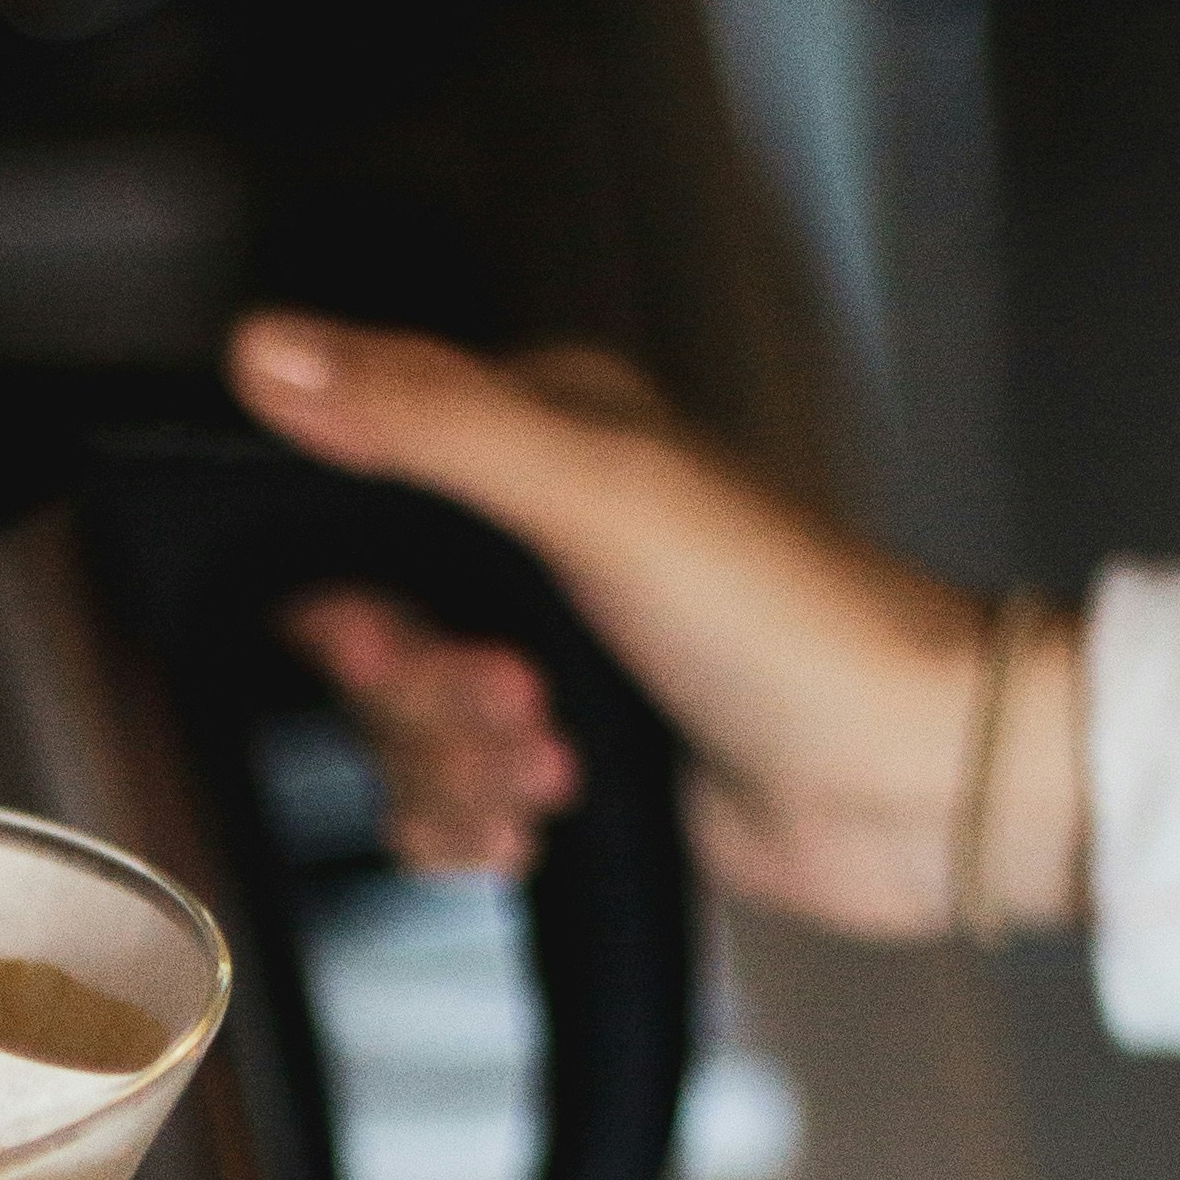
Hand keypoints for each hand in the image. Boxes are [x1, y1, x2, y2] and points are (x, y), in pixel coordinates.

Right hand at [222, 315, 1088, 936]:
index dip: (346, 584)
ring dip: (457, 772)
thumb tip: (269, 350)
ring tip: (557, 773)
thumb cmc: (794, 626)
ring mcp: (549, 660)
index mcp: (536, 444)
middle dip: (421, 696)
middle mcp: (533, 545)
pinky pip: (442, 805)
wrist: (909, 786)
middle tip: (519, 704)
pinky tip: (541, 827)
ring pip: (400, 731)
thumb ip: (424, 421)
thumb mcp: (597, 495)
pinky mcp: (565, 762)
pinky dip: (471, 829)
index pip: (351, 493)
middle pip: (367, 631)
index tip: (392, 630)